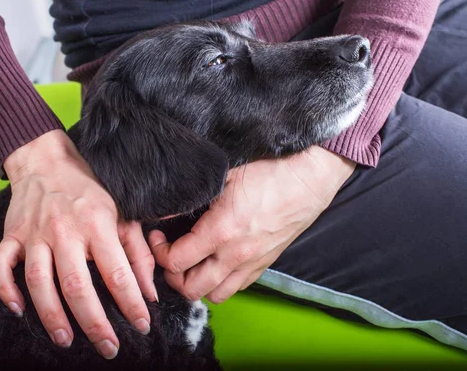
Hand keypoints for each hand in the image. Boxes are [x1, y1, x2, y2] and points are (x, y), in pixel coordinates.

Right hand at [0, 130, 156, 358]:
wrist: (46, 158)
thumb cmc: (90, 187)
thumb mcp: (122, 212)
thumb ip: (138, 252)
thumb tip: (150, 292)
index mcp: (98, 223)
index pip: (117, 272)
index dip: (132, 303)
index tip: (142, 325)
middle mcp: (64, 231)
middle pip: (77, 285)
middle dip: (94, 322)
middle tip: (108, 347)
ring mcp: (34, 234)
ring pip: (38, 281)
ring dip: (51, 315)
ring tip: (66, 340)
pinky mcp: (11, 235)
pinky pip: (0, 265)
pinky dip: (5, 289)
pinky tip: (18, 309)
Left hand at [150, 146, 354, 302]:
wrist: (309, 177)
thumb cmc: (268, 170)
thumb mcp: (222, 175)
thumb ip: (192, 197)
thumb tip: (165, 213)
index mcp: (221, 231)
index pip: (176, 262)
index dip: (159, 253)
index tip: (158, 237)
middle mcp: (235, 255)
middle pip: (191, 289)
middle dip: (173, 276)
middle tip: (170, 255)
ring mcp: (252, 262)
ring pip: (215, 295)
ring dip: (197, 284)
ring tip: (191, 264)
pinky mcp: (265, 263)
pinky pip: (237, 287)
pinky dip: (221, 283)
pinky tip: (216, 263)